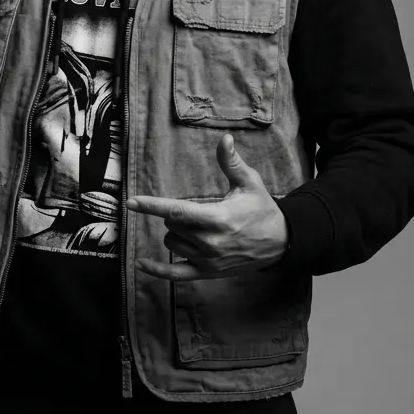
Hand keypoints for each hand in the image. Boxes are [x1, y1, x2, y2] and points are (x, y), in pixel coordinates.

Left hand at [126, 134, 288, 280]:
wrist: (281, 242)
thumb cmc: (262, 209)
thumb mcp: (250, 183)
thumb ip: (231, 162)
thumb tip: (224, 139)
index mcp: (217, 218)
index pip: (176, 212)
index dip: (152, 206)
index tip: (132, 202)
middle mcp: (210, 242)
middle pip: (173, 226)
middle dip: (176, 216)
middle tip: (199, 211)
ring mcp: (208, 260)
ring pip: (172, 244)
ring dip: (175, 234)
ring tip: (197, 227)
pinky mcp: (208, 273)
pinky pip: (176, 275)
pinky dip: (157, 271)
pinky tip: (140, 264)